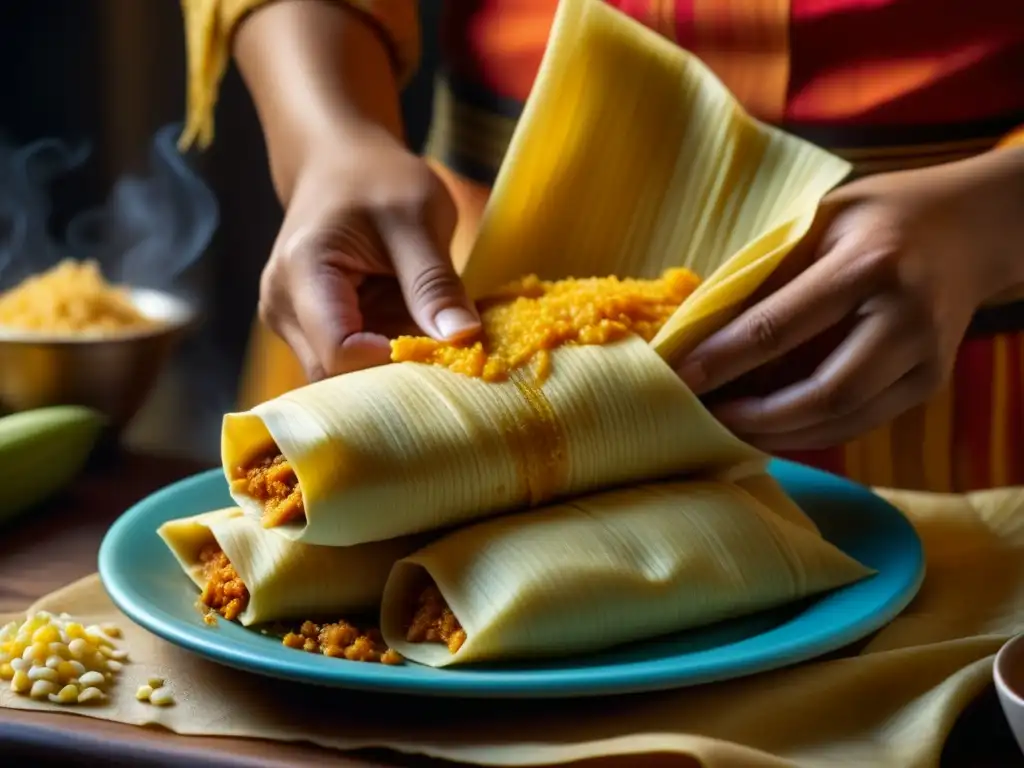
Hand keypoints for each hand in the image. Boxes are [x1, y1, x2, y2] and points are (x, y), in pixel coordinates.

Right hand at [258, 132, 480, 380]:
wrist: (340, 162)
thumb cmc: (377, 178)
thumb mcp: (418, 217)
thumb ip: (434, 282)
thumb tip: (463, 339)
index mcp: (302, 273)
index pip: (339, 353)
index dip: (392, 364)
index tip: (441, 352)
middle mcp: (283, 307)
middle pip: (336, 377)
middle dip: (394, 379)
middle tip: (448, 363)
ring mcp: (292, 323)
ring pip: (342, 379)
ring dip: (392, 372)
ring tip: (434, 347)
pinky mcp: (311, 331)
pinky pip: (348, 365)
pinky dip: (386, 360)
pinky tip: (417, 342)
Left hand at [676, 148, 1023, 451]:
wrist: (974, 226)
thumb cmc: (882, 216)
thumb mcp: (820, 222)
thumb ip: (767, 274)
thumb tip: (699, 328)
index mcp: (869, 263)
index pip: (779, 326)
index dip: (723, 360)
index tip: (678, 377)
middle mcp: (904, 315)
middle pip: (819, 392)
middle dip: (752, 417)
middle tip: (702, 418)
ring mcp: (925, 356)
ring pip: (841, 419)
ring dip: (776, 434)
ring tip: (726, 428)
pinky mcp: (929, 382)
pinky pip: (860, 422)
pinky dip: (808, 431)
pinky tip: (768, 427)